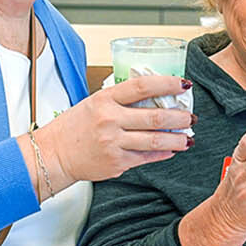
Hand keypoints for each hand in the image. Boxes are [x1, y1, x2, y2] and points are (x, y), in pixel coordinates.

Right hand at [33, 74, 193, 185]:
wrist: (54, 154)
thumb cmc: (74, 127)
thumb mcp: (94, 103)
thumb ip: (121, 101)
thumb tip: (155, 98)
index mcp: (105, 100)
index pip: (142, 86)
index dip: (167, 84)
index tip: (184, 84)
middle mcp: (110, 120)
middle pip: (156, 116)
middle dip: (180, 117)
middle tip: (191, 117)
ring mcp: (114, 142)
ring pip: (156, 140)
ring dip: (178, 139)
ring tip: (188, 138)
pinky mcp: (117, 162)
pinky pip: (147, 157)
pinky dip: (163, 153)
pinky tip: (171, 150)